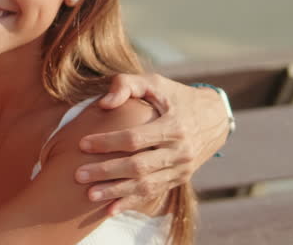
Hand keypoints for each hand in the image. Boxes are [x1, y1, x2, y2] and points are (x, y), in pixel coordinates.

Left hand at [74, 73, 228, 214]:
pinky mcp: (179, 178)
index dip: (107, 143)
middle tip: (78, 175)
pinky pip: (154, 193)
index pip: (134, 138)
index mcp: (173, 126)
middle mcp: (179, 151)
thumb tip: (104, 104)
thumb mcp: (154, 82)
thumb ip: (126, 84)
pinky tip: (110, 211)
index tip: (82, 144)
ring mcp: (181, 168)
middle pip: (138, 166)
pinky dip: (131, 202)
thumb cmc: (175, 96)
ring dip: (116, 192)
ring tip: (90, 195)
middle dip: (106, 172)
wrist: (214, 117)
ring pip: (145, 185)